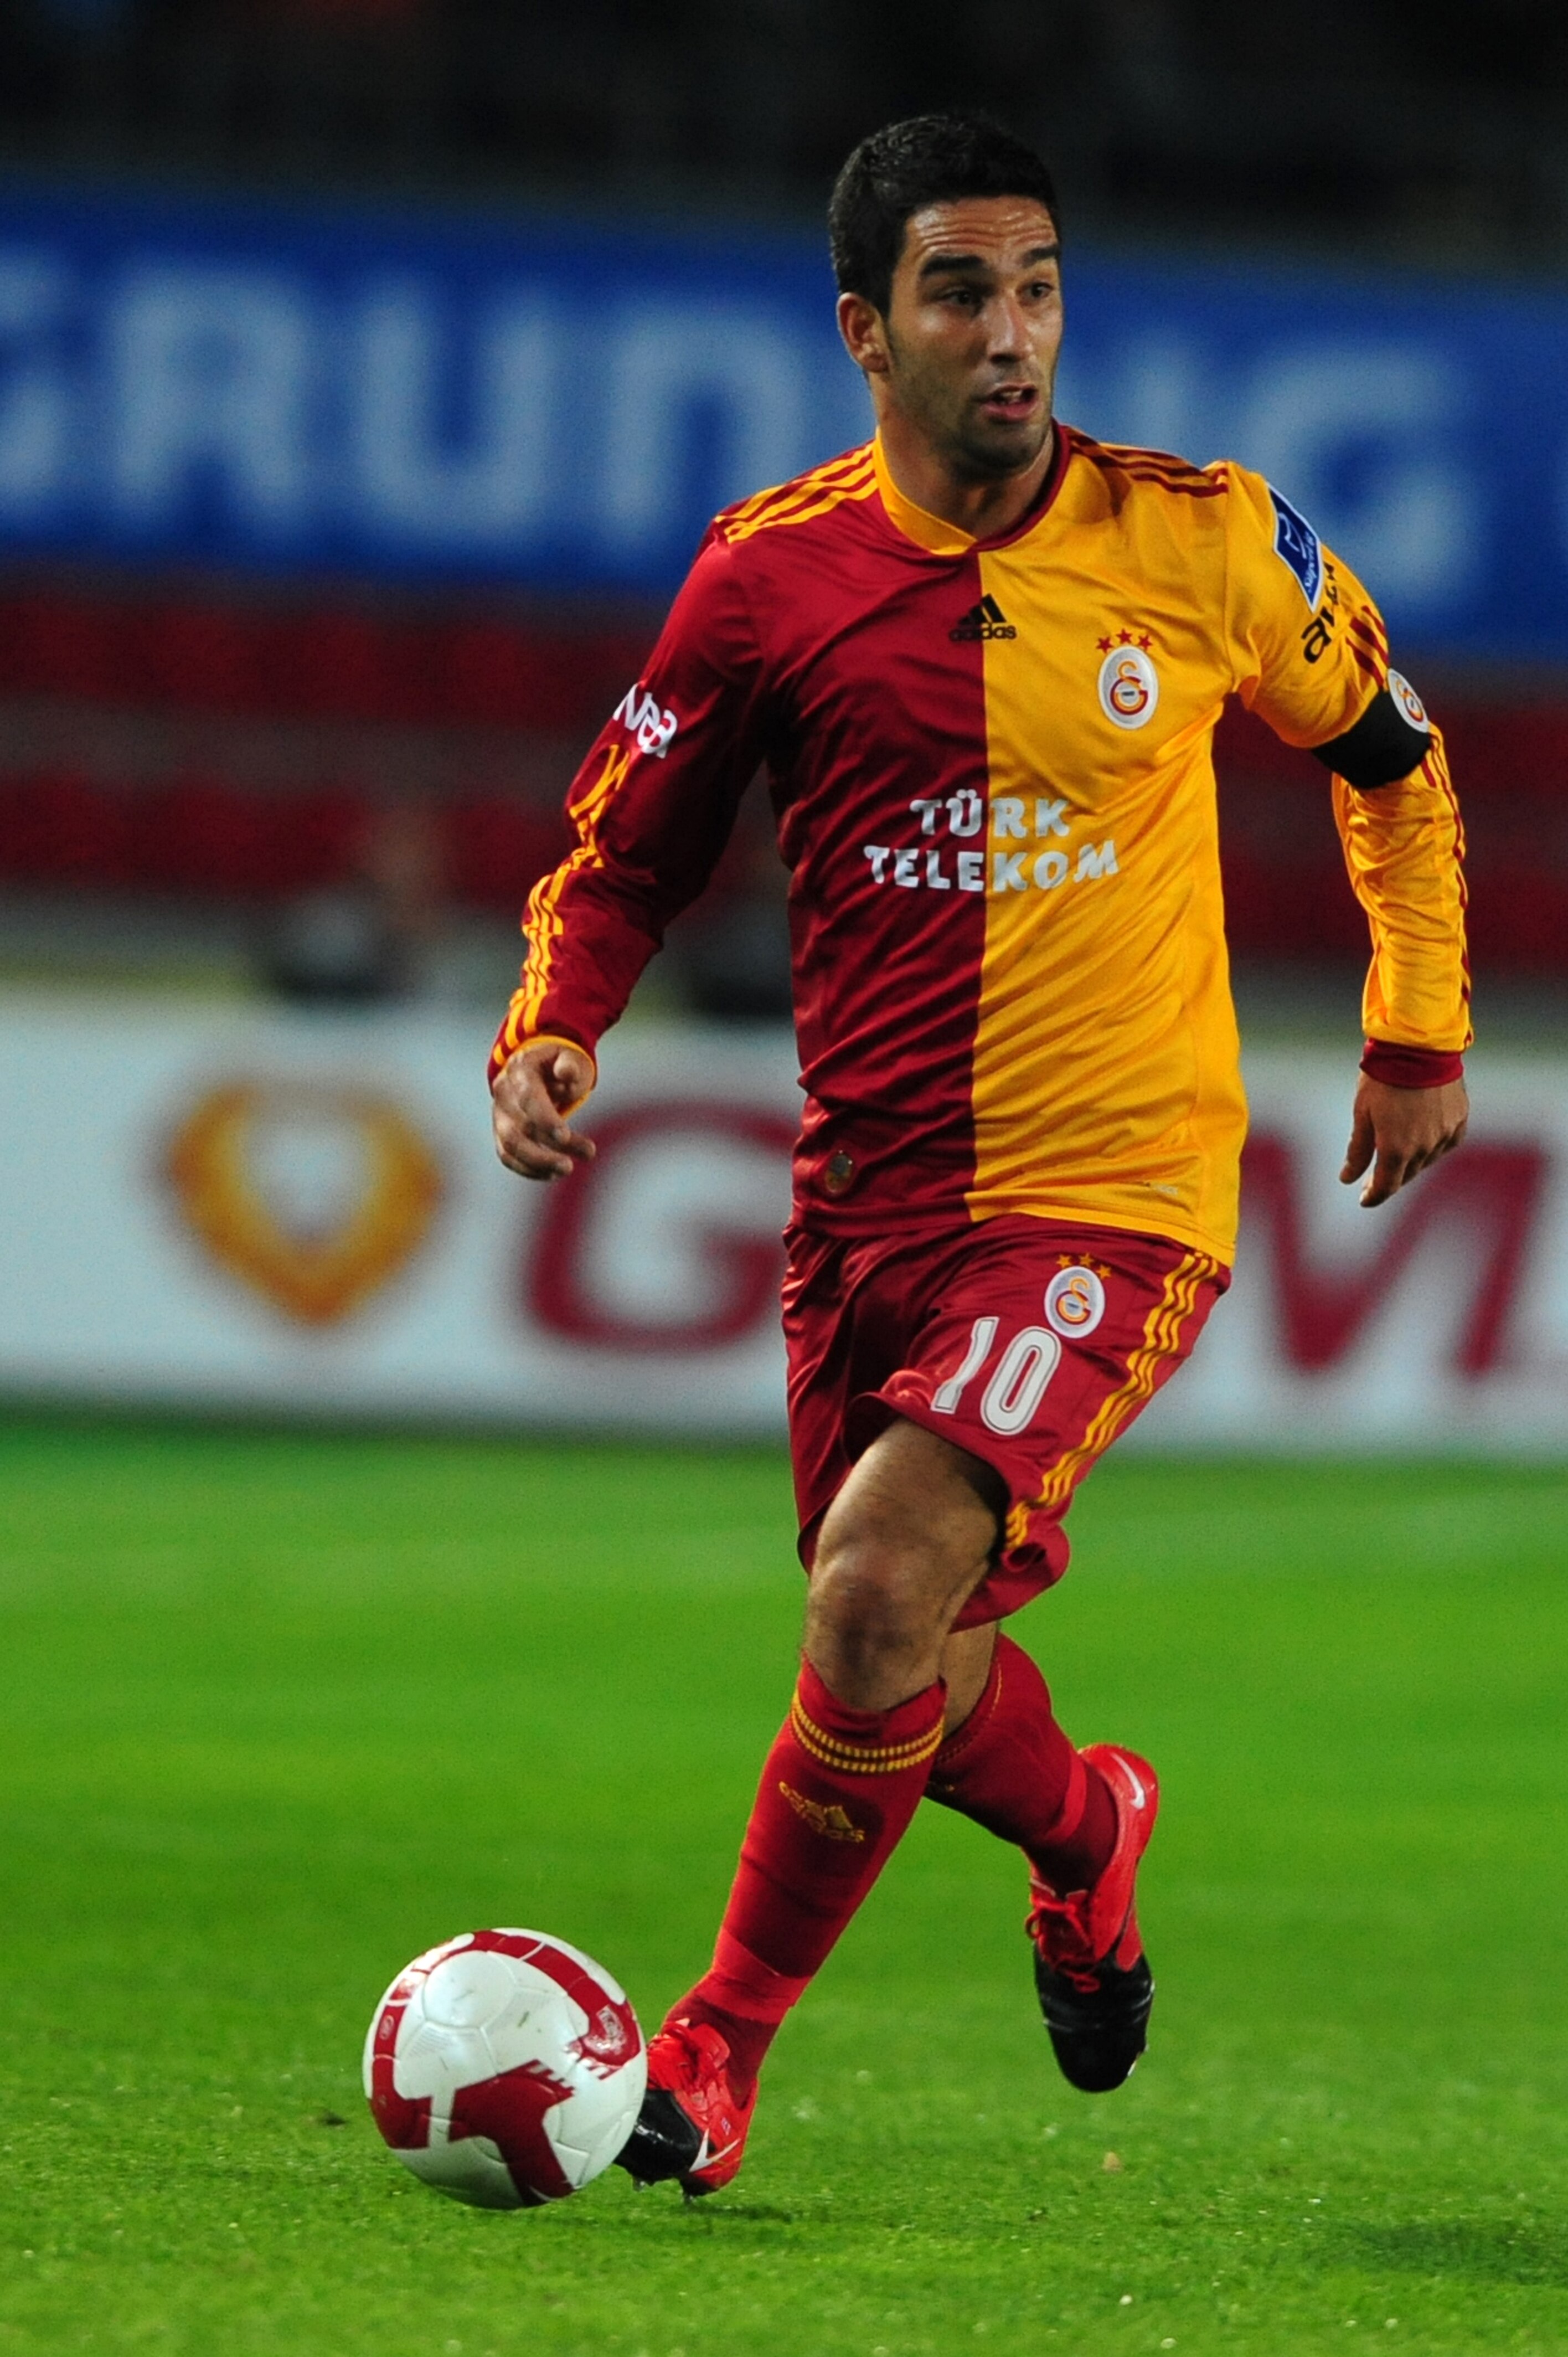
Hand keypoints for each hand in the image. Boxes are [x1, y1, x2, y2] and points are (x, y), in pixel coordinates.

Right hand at [492, 1039, 596, 1181]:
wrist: (538, 1067)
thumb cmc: (560, 1063)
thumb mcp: (571, 1055)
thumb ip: (571, 1064)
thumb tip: (567, 1074)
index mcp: (520, 1070)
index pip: (528, 1097)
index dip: (545, 1119)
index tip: (565, 1137)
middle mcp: (503, 1092)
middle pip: (519, 1127)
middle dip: (546, 1148)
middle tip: (578, 1160)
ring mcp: (499, 1114)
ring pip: (510, 1145)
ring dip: (538, 1163)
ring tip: (566, 1169)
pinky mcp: (501, 1132)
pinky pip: (508, 1156)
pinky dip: (529, 1169)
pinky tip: (552, 1174)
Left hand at [1340, 1074, 1468, 1207]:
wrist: (1419, 1047)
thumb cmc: (1383, 1077)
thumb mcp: (1362, 1113)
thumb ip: (1358, 1150)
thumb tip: (1348, 1178)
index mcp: (1396, 1149)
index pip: (1386, 1186)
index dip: (1374, 1196)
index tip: (1365, 1199)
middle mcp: (1423, 1148)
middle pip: (1405, 1175)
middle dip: (1389, 1178)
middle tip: (1374, 1177)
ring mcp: (1444, 1135)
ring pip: (1425, 1161)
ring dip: (1410, 1162)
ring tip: (1397, 1150)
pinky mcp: (1459, 1121)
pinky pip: (1444, 1144)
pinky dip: (1431, 1146)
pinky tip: (1422, 1139)